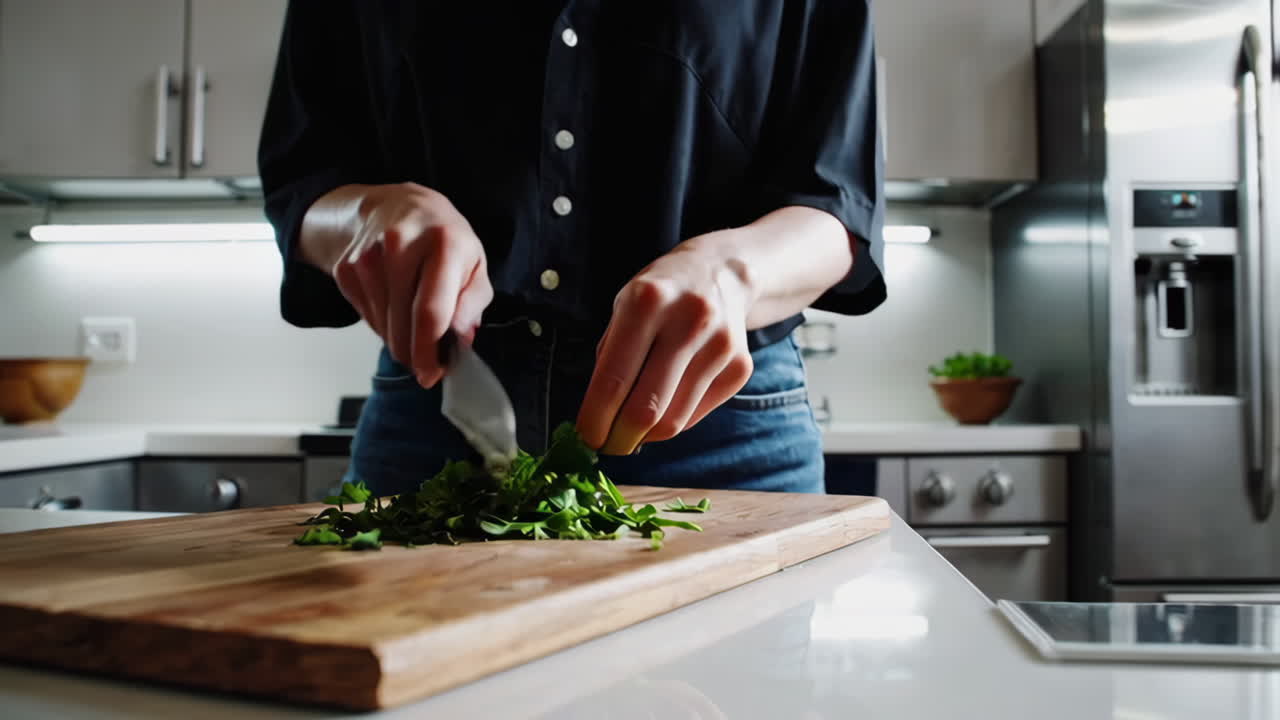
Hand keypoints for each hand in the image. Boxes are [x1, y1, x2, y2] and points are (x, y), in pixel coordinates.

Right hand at [310, 183, 492, 386]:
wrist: (393, 207)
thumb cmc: (441, 238)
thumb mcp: (474, 261)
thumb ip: (473, 302)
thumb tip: (461, 339)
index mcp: (443, 243)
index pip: (431, 312)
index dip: (430, 352)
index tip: (433, 374)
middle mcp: (401, 246)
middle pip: (403, 327)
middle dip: (417, 354)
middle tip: (429, 360)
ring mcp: (367, 257)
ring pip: (384, 329)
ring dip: (401, 340)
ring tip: (415, 323)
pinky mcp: (346, 269)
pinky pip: (368, 319)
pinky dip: (384, 326)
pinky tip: (396, 306)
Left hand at [577, 235, 756, 454]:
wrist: (721, 273)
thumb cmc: (660, 294)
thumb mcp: (623, 307)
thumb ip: (609, 358)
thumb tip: (597, 419)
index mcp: (647, 301)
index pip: (614, 380)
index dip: (595, 419)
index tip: (585, 438)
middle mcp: (689, 321)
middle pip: (646, 409)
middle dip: (619, 439)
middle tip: (607, 446)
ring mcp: (720, 346)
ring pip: (673, 421)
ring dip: (645, 437)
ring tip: (630, 431)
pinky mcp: (739, 367)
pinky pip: (696, 415)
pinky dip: (673, 421)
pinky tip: (663, 407)